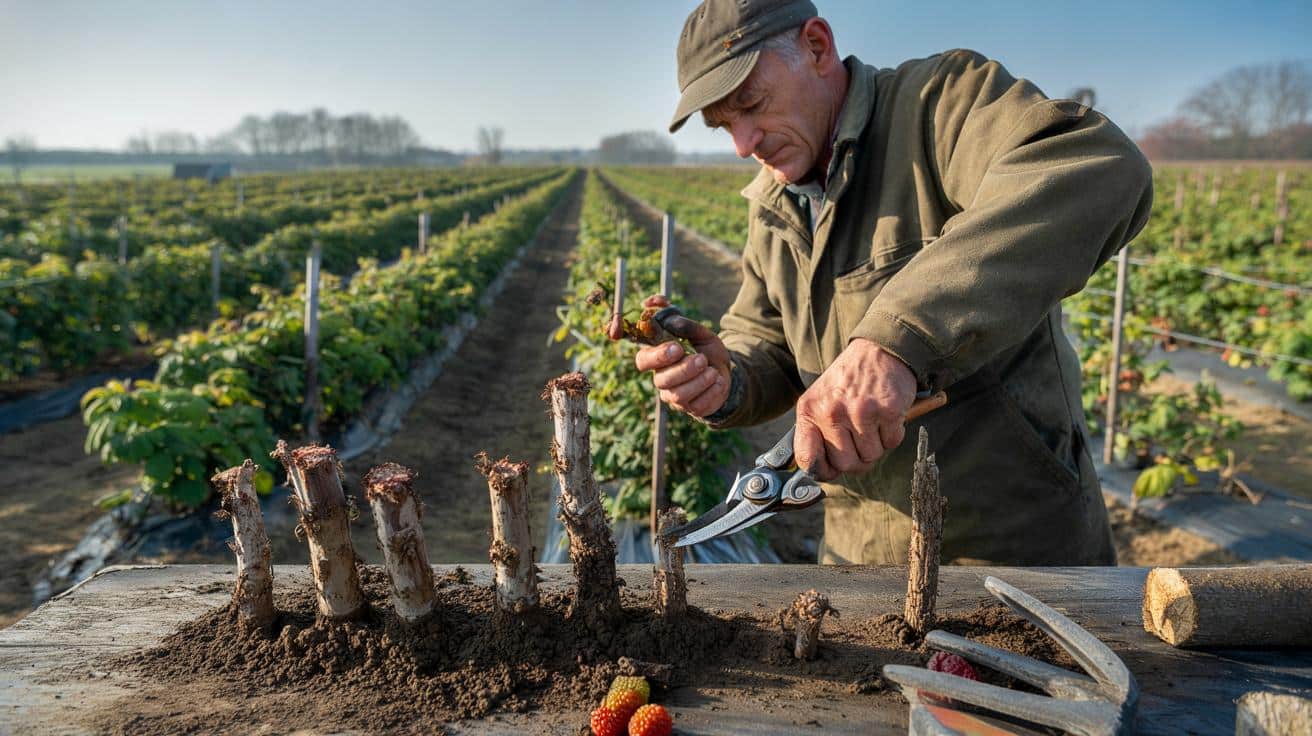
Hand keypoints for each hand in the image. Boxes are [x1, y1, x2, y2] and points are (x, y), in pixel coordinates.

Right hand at [633, 295, 731, 417]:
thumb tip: (654, 302)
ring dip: (698, 381)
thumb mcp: (700, 333)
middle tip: (701, 359)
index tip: (676, 347)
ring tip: (713, 371)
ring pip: (678, 395)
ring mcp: (674, 397)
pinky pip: (696, 405)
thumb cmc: (706, 350)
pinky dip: (710, 392)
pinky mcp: (690, 408)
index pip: (643, 360)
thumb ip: (681, 320)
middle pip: (661, 380)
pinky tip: (718, 381)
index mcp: (659, 359)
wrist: (726, 372)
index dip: (655, 356)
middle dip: (683, 369)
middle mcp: (662, 379)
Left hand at [794, 338, 917, 480]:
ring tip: (873, 422)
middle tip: (861, 439)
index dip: (822, 471)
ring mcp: (861, 412)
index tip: (831, 469)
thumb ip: (816, 431)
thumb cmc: (849, 379)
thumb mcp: (821, 399)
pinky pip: (891, 443)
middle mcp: (832, 412)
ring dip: (876, 445)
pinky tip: (886, 416)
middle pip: (845, 465)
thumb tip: (819, 470)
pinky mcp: (888, 411)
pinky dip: (892, 434)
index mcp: (810, 410)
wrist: (880, 350)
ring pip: (871, 457)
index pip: (808, 459)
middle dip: (857, 458)